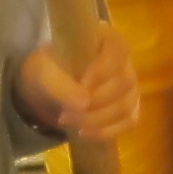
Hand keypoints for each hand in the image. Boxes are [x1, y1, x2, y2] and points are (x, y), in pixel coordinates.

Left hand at [20, 25, 138, 145]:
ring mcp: (130, 86)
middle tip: (65, 113)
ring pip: (127, 106)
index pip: (119, 49)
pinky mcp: (130, 108)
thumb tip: (83, 103)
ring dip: (97, 120)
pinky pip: (129, 122)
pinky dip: (107, 132)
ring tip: (68, 122)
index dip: (104, 68)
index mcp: (106, 40)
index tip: (82, 84)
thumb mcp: (42, 70)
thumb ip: (58, 82)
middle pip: (125, 83)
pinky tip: (84, 133)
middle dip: (95, 103)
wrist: (50, 85)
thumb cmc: (49, 68)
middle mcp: (124, 62)